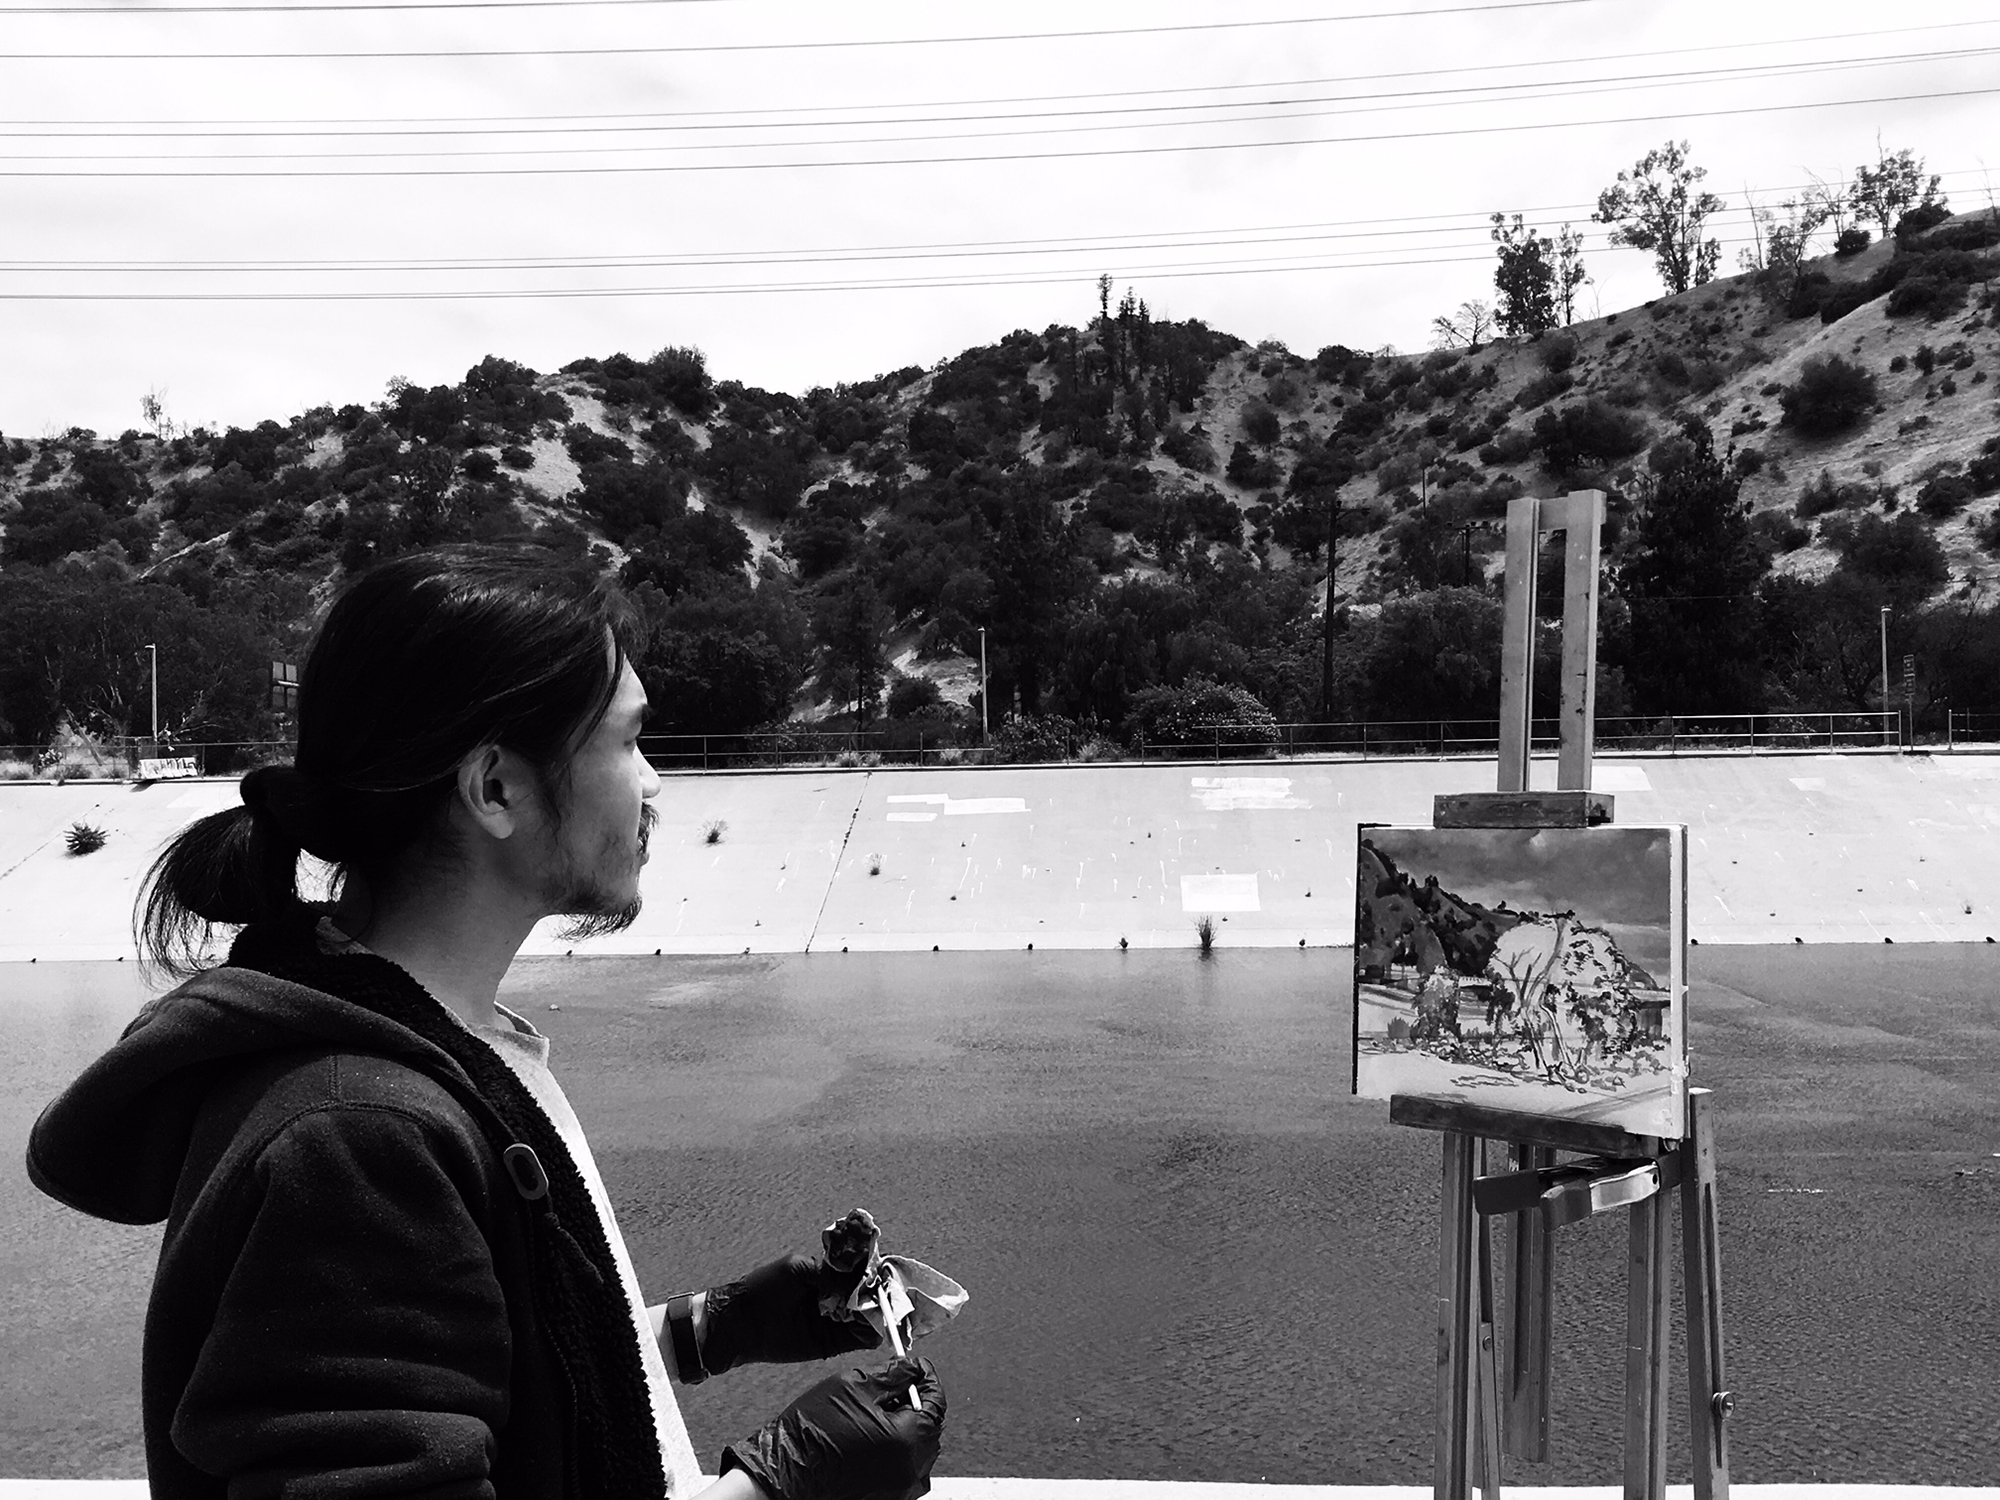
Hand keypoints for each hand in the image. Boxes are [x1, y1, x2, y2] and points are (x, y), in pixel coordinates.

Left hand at [684, 1253, 882, 1378]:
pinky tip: (879, 1327)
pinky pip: (859, 1339)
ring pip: (869, 1318)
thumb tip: (859, 1279)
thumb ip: (830, 1273)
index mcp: (828, 1276)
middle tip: (899, 1295)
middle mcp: (837, 1298)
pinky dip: (872, 1333)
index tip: (890, 1274)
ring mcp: (836, 1321)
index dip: (876, 1273)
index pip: (861, 1274)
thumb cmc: (764, 1287)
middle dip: (884, 1295)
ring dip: (882, 1314)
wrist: (742, 1322)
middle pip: (869, 1296)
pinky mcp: (832, 1343)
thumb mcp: (798, 1268)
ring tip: (892, 1311)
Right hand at [723, 1357, 944, 1499]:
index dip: (927, 1378)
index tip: (918, 1367)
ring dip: (907, 1427)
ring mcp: (899, 1489)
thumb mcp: (852, 1386)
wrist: (784, 1476)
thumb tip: (913, 1369)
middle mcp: (909, 1469)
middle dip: (916, 1403)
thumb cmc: (811, 1434)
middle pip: (930, 1427)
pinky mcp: (886, 1497)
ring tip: (877, 1414)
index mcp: (907, 1439)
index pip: (936, 1402)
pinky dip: (897, 1450)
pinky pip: (904, 1468)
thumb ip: (892, 1375)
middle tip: (893, 1387)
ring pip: (919, 1449)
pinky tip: (871, 1437)